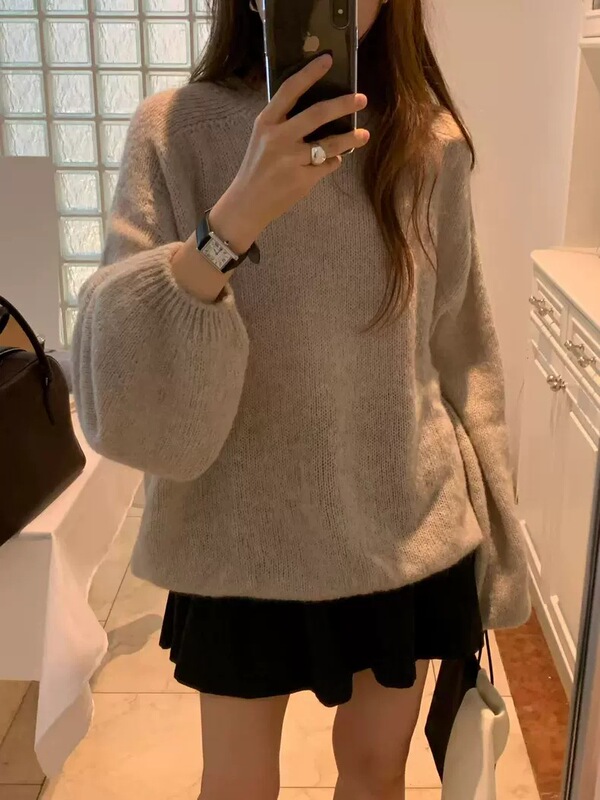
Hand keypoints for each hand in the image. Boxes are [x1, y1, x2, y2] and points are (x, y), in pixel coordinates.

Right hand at [210, 53, 368, 253]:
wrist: (247, 203)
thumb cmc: (257, 167)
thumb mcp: (262, 138)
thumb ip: (283, 122)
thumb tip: (318, 109)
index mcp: (266, 122)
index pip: (290, 90)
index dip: (310, 73)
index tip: (328, 60)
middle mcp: (279, 138)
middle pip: (318, 114)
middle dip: (343, 105)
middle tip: (361, 98)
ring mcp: (292, 159)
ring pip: (330, 144)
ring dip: (350, 138)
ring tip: (363, 135)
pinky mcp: (303, 179)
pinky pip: (327, 165)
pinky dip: (333, 162)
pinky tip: (333, 161)